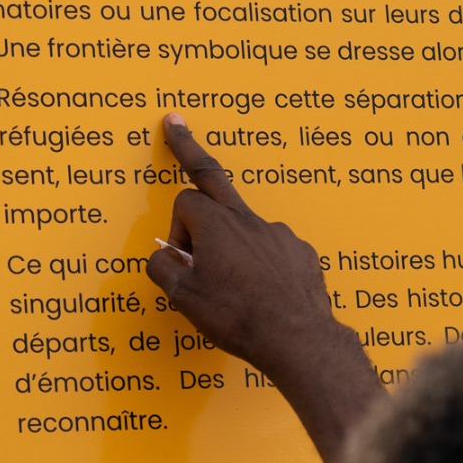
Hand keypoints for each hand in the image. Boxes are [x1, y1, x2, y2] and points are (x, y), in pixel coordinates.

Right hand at [147, 115, 381, 462]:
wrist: (297, 339)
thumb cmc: (238, 318)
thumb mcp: (184, 298)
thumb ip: (163, 269)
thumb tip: (161, 258)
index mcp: (216, 225)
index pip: (184, 203)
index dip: (176, 231)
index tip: (182, 260)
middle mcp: (249, 221)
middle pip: (213, 176)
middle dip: (188, 148)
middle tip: (175, 124)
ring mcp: (279, 235)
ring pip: (246, 228)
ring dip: (233, 244)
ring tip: (236, 287)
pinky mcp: (301, 253)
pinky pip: (273, 250)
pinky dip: (263, 265)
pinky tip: (265, 295)